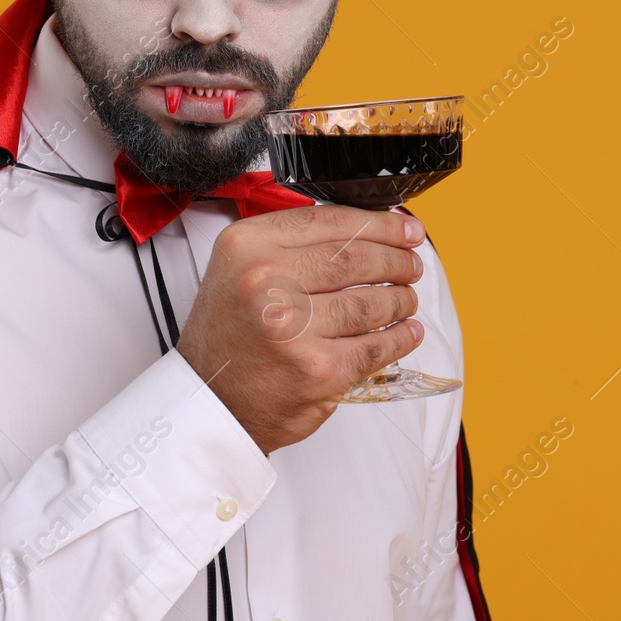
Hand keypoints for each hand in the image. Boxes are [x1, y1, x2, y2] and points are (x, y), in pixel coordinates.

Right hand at [174, 204, 425, 453]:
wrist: (210, 400)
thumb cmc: (229, 335)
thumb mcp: (241, 268)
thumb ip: (294, 244)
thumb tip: (370, 230)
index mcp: (247, 246)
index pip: (330, 220)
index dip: (380, 223)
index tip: (405, 229)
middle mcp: (266, 281)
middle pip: (357, 257)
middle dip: (397, 259)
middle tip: (411, 264)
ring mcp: (293, 327)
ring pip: (372, 301)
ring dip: (401, 299)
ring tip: (406, 299)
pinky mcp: (317, 369)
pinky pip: (375, 346)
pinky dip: (400, 338)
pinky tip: (407, 331)